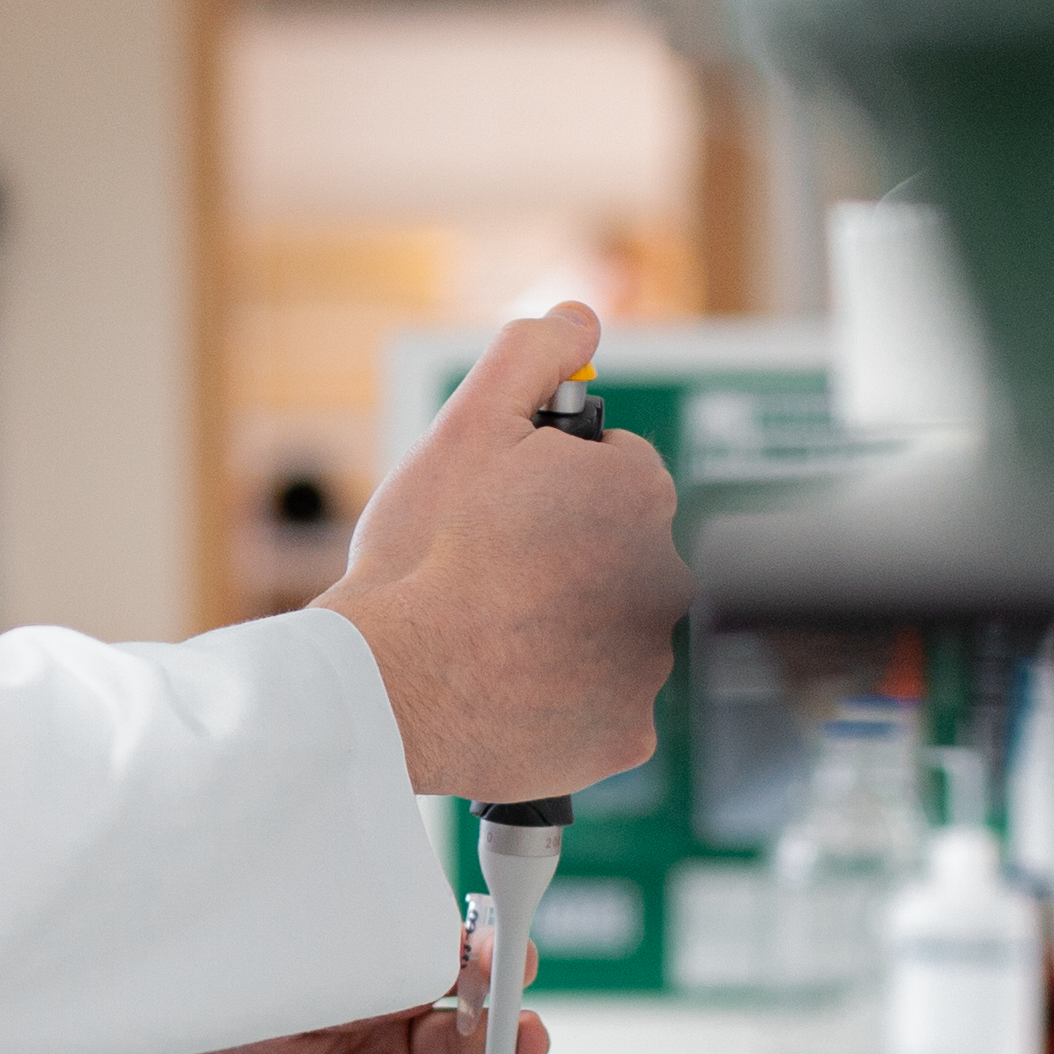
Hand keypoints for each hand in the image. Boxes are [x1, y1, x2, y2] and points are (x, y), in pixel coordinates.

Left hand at [60, 934, 550, 1053]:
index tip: (514, 964)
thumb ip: (354, 960)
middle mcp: (361, 1048)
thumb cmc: (176, 1029)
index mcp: (351, 988)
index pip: (443, 976)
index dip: (486, 972)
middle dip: (504, 1044)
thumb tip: (435, 929)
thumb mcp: (274, 979)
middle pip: (461, 1046)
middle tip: (525, 1042)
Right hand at [317, 303, 686, 803]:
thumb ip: (531, 355)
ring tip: (491, 639)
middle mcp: (665, 578)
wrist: (388, 681)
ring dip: (567, 635)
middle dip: (567, 562)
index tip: (504, 517)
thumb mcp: (468, 427)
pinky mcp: (628, 735)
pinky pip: (605, 714)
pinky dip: (568, 709)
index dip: (553, 491)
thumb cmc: (423, 555)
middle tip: (490, 579)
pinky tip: (512, 695)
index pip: (616, 477)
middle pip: (618, 559)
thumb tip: (581, 318)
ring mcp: (650, 664)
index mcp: (638, 493)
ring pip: (611, 637)